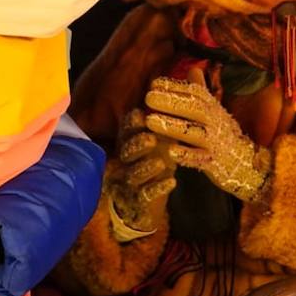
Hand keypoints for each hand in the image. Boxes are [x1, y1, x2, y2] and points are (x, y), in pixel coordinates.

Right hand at [105, 110, 178, 234]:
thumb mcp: (155, 143)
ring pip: (133, 174)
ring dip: (146, 168)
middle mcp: (124, 164)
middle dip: (137, 145)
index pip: (124, 134)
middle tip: (151, 139)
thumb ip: (159, 123)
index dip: (130, 125)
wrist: (143, 205)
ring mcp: (128, 183)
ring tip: (161, 163)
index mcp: (127, 147)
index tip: (140, 115)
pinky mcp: (137, 201)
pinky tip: (172, 182)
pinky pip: (145, 195)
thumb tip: (169, 90)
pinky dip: (158, 188)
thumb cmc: (152, 164)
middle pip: (125, 153)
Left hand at [144, 69, 269, 202]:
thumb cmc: (221, 132)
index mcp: (212, 108)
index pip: (195, 93)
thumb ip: (201, 91)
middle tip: (148, 97)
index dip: (176, 87)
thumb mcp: (214, 110)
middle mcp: (215, 122)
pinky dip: (186, 155)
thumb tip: (193, 68)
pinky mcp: (214, 163)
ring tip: (149, 120)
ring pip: (194, 133)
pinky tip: (170, 151)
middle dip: (172, 102)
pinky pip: (199, 159)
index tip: (154, 83)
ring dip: (172, 126)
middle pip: (195, 109)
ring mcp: (215, 142)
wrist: (246, 162)